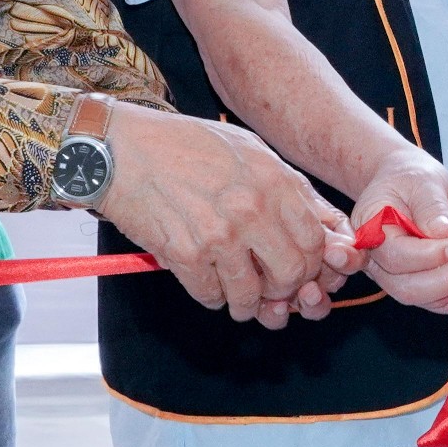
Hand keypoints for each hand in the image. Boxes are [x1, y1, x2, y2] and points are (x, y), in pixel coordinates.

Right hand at [97, 107, 358, 329]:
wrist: (120, 149)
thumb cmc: (184, 144)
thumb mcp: (249, 149)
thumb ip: (290, 187)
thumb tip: (327, 225)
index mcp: (273, 180)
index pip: (316, 241)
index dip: (312, 263)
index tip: (299, 267)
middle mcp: (251, 209)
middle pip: (291, 274)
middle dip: (283, 289)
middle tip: (269, 286)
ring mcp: (219, 234)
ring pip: (251, 295)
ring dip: (245, 302)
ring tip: (236, 294)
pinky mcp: (185, 255)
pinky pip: (211, 297)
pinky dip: (211, 296)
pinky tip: (204, 279)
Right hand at [353, 146, 447, 313]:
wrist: (407, 185)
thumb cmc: (411, 178)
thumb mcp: (422, 180)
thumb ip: (430, 205)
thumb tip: (443, 231)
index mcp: (371, 230)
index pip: (396, 256)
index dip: (430, 256)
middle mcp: (377, 260)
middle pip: (406, 288)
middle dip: (447, 278)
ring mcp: (394, 276)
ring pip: (424, 299)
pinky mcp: (415, 283)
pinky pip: (438, 300)